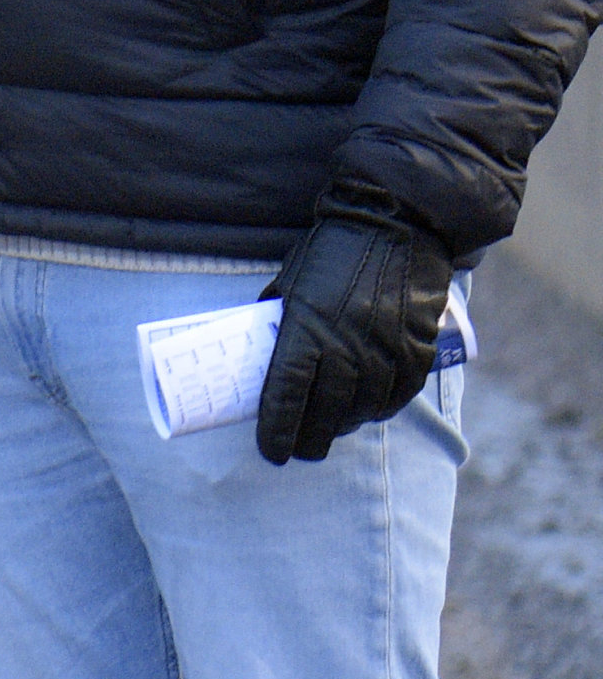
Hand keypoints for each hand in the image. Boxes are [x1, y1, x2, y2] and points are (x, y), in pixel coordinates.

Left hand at [254, 218, 457, 463]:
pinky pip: (397, 397)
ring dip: (342, 427)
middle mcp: (347, 348)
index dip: (277, 428)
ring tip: (328, 433)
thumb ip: (280, 322)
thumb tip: (263, 353)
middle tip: (297, 451)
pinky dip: (378, 411)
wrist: (395, 227)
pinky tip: (365, 414)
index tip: (270, 450)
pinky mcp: (416, 352)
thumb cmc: (332, 252)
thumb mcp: (290, 284)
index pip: (286, 395)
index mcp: (307, 330)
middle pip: (325, 413)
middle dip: (308, 440)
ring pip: (362, 410)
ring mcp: (385, 352)